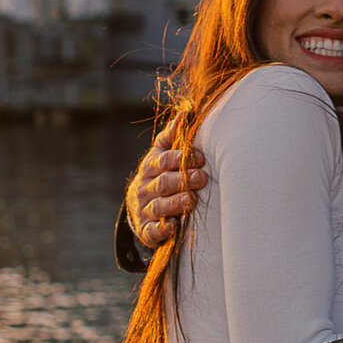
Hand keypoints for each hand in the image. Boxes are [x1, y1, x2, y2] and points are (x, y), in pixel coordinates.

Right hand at [127, 118, 207, 248]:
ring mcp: (145, 209)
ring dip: (175, 203)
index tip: (201, 158)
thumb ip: (173, 135)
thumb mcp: (162, 152)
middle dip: (182, 180)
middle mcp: (145, 188)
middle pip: (162, 183)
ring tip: (191, 201)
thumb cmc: (160, 173)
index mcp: (151, 167)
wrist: (140, 205)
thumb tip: (187, 110)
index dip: (182, 158)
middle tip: (202, 177)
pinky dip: (161, 230)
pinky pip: (151, 232)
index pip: (164, 160)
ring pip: (158, 206)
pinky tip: (173, 226)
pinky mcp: (146, 230)